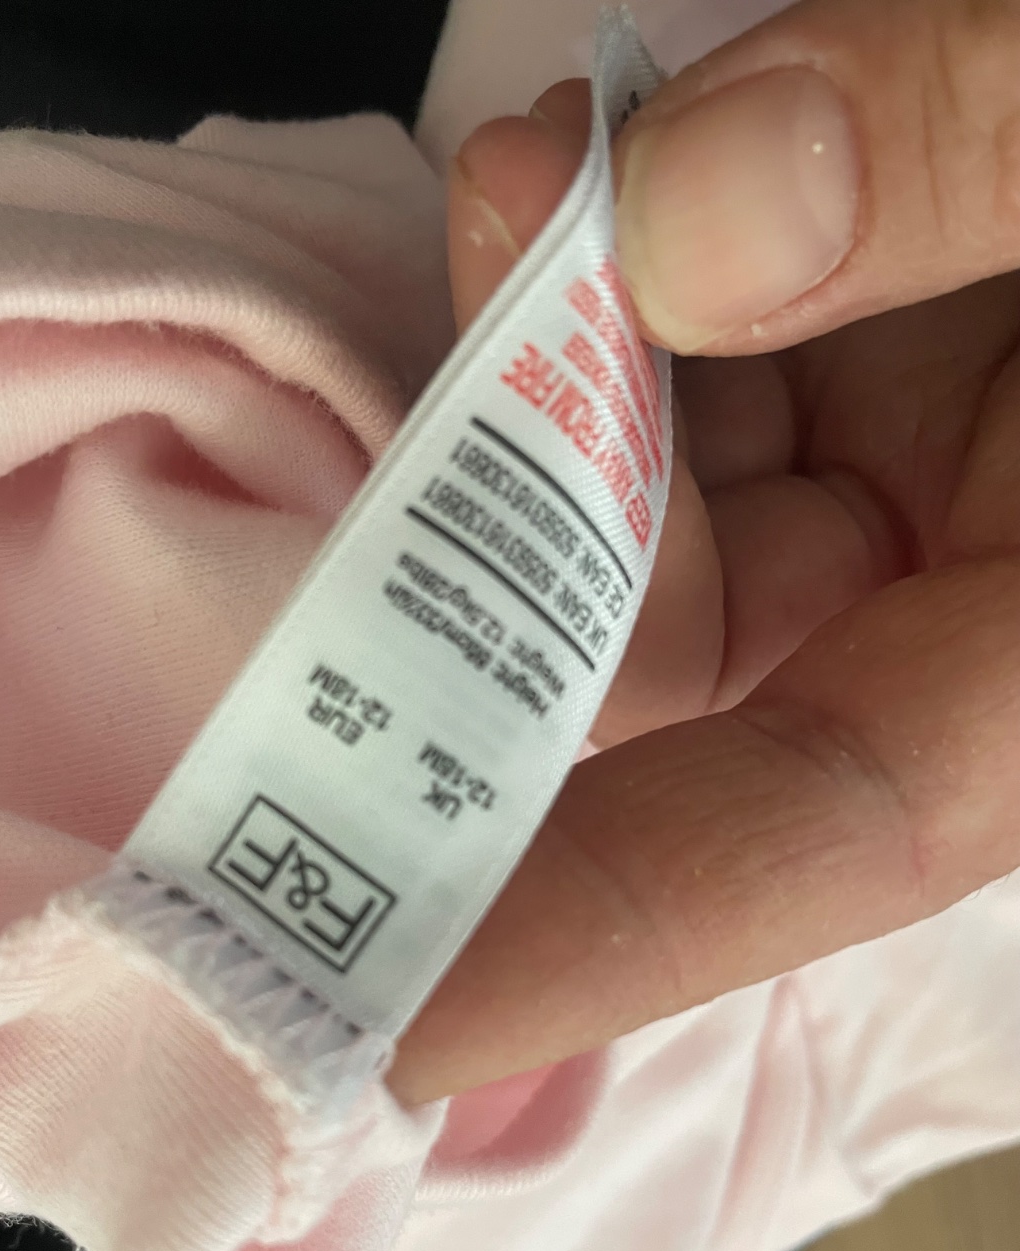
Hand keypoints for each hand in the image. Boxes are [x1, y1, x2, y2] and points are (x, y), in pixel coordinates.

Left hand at [389, 0, 1019, 1103]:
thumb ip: (983, 146)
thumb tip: (680, 221)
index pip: (811, 834)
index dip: (592, 925)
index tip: (380, 1015)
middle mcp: (966, 607)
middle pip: (679, 647)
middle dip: (526, 528)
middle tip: (454, 355)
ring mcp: (906, 491)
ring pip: (653, 497)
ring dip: (555, 362)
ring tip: (533, 184)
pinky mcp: (863, 372)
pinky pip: (685, 371)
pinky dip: (609, 281)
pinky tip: (574, 172)